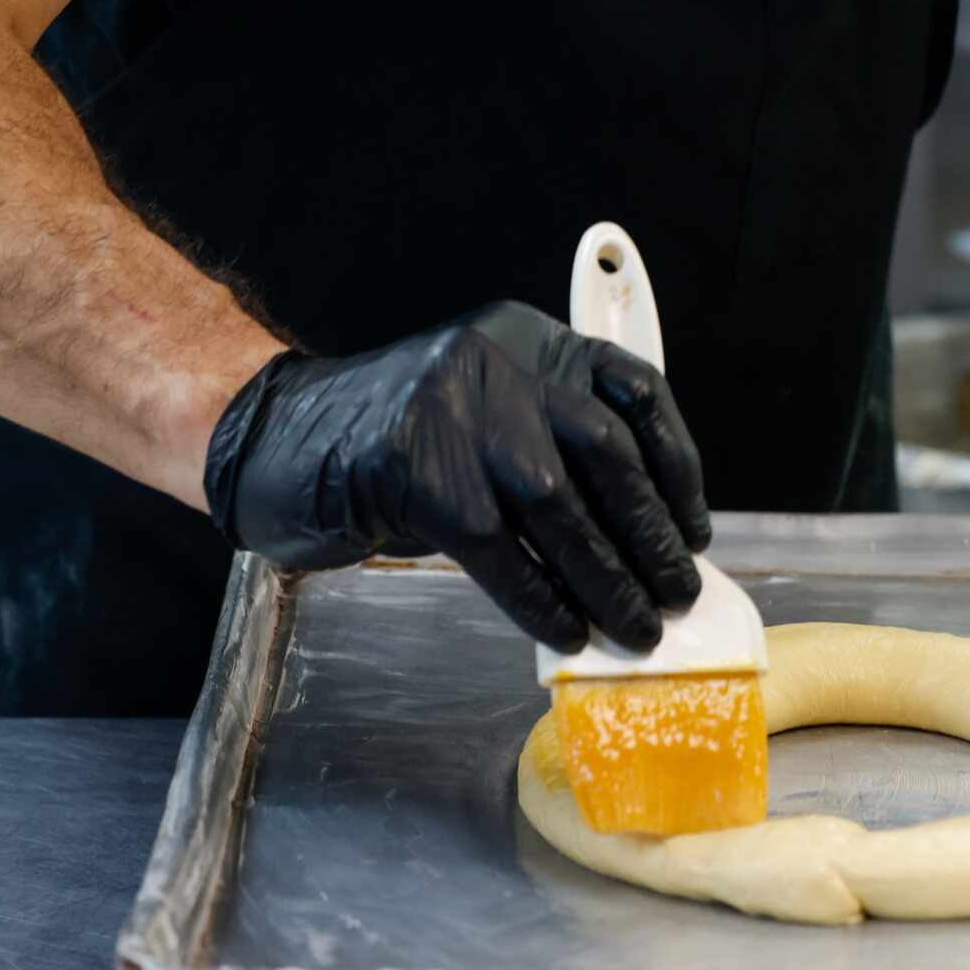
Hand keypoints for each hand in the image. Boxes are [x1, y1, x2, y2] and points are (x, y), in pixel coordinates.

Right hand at [201, 303, 710, 649]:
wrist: (275, 442)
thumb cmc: (392, 447)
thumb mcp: (484, 421)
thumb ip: (554, 454)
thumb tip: (642, 542)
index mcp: (527, 339)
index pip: (633, 390)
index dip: (677, 467)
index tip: (694, 529)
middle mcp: (496, 359)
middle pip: (604, 450)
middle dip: (649, 533)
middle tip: (675, 593)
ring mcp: (451, 409)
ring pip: (556, 504)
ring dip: (605, 576)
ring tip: (634, 625)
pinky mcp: (412, 468)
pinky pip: (498, 547)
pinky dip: (540, 597)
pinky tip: (563, 630)